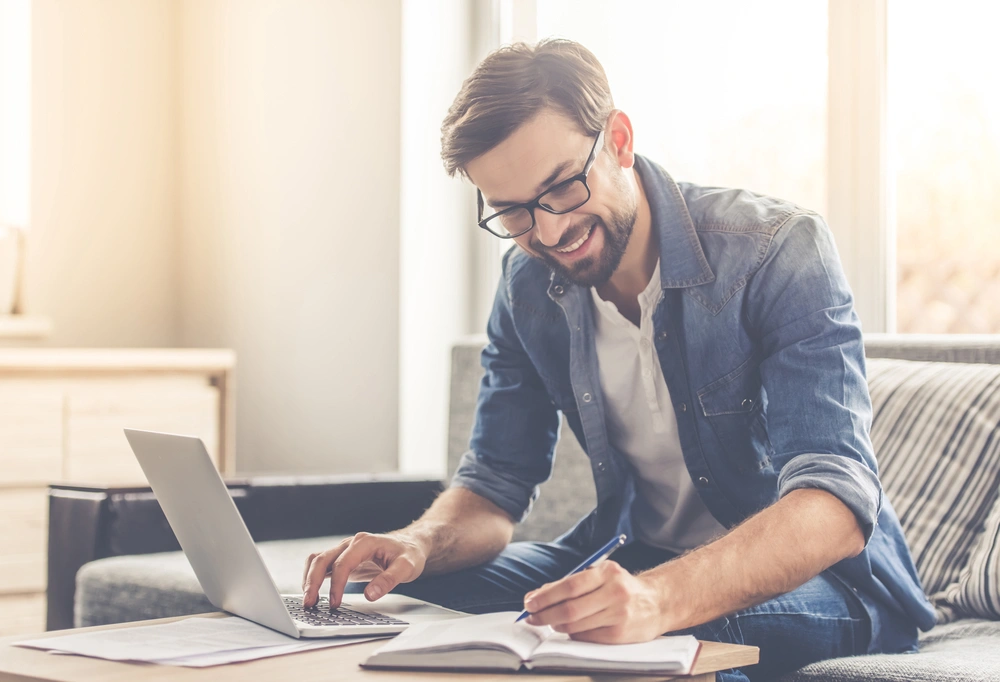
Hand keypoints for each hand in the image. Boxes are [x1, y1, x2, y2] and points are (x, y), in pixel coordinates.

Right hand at [301, 531, 426, 607]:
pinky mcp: (343, 558)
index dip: (336, 584)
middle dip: (312, 581)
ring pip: (318, 560)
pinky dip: (313, 577)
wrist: (410, 544)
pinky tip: (312, 592)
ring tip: (307, 600)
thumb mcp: (407, 567)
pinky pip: (322, 564)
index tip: (334, 604)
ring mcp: (345, 550)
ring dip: (308, 578)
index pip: (343, 563)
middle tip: (309, 604)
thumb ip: (389, 580)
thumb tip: (370, 595)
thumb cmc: (409, 554)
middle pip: (322, 559)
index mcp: (364, 543)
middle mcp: (351, 543)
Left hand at [523, 561, 666, 643]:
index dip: (546, 596)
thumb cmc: (621, 587)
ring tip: (548, 621)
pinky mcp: (619, 634)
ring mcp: (619, 615)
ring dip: (556, 624)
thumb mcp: (602, 575)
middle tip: (531, 616)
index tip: (529, 602)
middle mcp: (615, 592)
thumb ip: (573, 583)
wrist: (658, 603)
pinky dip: (572, 633)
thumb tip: (539, 595)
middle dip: (545, 614)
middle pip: (571, 608)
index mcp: (608, 572)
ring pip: (576, 625)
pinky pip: (586, 636)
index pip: (570, 585)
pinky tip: (568, 628)